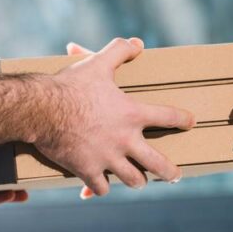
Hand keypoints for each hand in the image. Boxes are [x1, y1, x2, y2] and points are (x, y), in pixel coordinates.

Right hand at [34, 38, 195, 197]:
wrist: (42, 109)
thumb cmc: (71, 85)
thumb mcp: (98, 62)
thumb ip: (120, 51)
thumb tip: (138, 43)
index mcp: (132, 114)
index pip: (167, 117)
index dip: (181, 119)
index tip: (190, 122)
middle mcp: (125, 140)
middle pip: (157, 163)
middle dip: (169, 172)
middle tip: (175, 175)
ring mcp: (107, 158)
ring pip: (133, 180)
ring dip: (137, 181)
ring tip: (140, 181)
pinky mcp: (87, 170)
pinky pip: (101, 188)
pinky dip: (101, 187)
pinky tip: (101, 186)